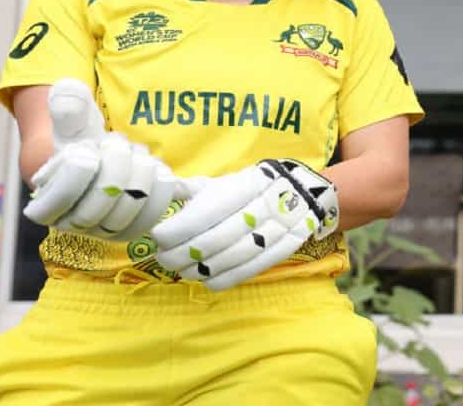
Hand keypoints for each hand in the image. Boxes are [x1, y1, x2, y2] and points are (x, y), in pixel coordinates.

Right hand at [23, 79, 183, 240]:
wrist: (102, 162)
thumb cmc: (81, 141)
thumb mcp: (71, 122)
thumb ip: (67, 106)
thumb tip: (67, 88)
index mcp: (46, 202)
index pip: (61, 195)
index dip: (79, 168)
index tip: (88, 147)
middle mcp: (73, 224)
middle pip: (102, 199)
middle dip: (117, 162)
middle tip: (119, 144)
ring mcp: (104, 231)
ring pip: (130, 207)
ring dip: (140, 172)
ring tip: (137, 155)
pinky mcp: (133, 229)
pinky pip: (152, 215)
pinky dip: (160, 189)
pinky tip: (158, 170)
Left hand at [151, 158, 338, 290]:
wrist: (303, 191)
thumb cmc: (252, 187)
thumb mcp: (225, 181)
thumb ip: (192, 190)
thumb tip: (158, 193)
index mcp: (246, 185)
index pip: (207, 212)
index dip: (179, 229)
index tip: (159, 236)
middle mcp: (264, 206)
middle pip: (217, 238)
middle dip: (184, 253)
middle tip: (164, 258)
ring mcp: (279, 229)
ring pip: (233, 257)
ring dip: (201, 269)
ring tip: (182, 270)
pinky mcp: (286, 248)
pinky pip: (252, 269)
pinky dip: (225, 279)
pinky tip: (207, 281)